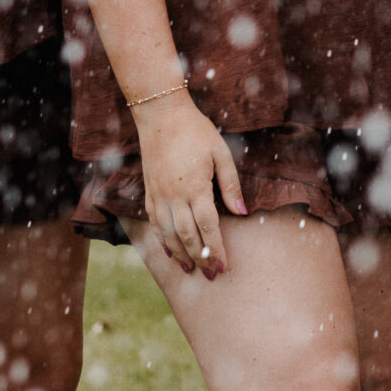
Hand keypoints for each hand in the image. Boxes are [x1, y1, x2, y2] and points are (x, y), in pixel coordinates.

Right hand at [134, 93, 243, 278]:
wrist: (161, 115)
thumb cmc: (196, 131)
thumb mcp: (220, 153)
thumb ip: (230, 184)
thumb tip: (242, 211)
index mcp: (195, 187)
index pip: (208, 227)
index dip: (216, 249)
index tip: (223, 266)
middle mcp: (174, 196)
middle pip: (187, 236)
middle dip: (200, 258)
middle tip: (210, 275)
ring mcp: (158, 195)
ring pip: (168, 234)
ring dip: (180, 254)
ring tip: (191, 269)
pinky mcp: (148, 192)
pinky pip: (154, 223)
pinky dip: (162, 240)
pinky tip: (169, 250)